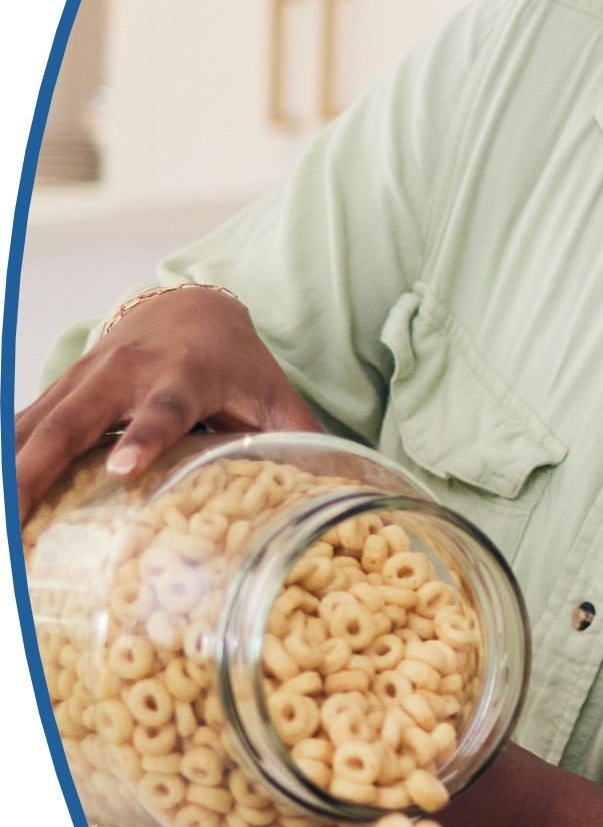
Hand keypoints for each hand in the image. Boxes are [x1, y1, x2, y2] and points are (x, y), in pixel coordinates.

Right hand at [15, 287, 322, 507]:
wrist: (188, 308)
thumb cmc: (237, 365)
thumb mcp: (274, 396)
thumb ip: (301, 439)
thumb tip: (344, 489)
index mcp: (184, 377)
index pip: (164, 410)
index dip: (146, 437)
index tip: (126, 469)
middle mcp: (124, 374)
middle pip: (76, 421)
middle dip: (42, 463)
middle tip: (17, 506)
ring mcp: (83, 381)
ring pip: (34, 425)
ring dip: (10, 467)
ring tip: (1, 518)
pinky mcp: (59, 392)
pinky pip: (20, 426)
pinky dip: (5, 456)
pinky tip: (0, 493)